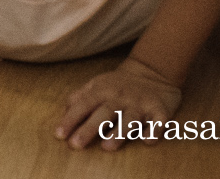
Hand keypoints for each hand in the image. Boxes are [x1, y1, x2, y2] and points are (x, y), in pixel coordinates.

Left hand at [56, 56, 183, 150]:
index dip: (70, 120)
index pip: (83, 105)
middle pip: (103, 113)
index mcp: (102, 91)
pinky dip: (154, 131)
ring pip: (129, 119)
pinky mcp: (160, 111)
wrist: (153, 73)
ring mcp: (141, 104)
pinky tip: (147, 141)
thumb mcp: (97, 85)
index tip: (59, 135)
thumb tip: (64, 113)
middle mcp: (120, 97)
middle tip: (76, 145)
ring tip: (106, 147)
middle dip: (88, 129)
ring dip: (118, 133)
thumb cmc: (118, 85)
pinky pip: (158, 122)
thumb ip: (80, 97)